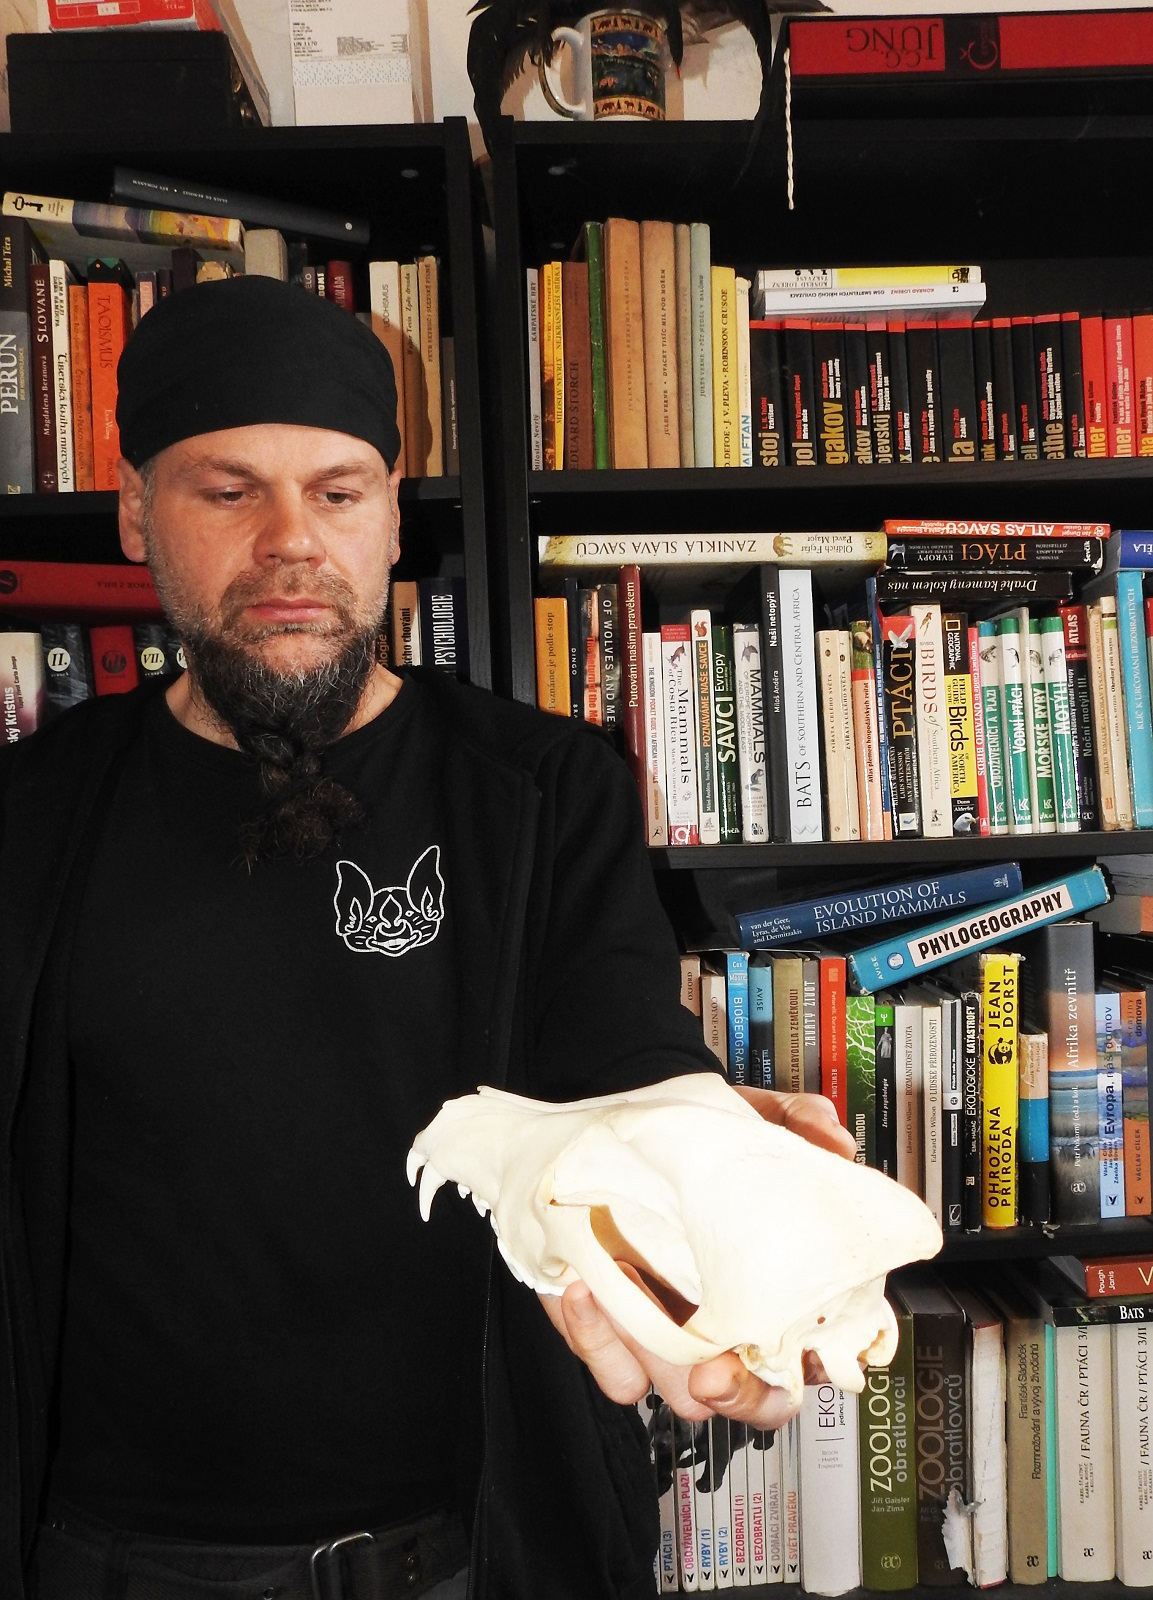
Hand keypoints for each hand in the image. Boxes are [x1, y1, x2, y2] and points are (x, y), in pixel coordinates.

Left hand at [539, 1085, 857, 1428]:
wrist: (619, 1124)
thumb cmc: (701, 1138)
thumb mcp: (751, 1117)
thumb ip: (797, 1120)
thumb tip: (833, 1139)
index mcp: (776, 1287)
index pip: (811, 1357)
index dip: (804, 1368)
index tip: (789, 1354)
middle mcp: (728, 1322)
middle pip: (756, 1402)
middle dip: (739, 1398)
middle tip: (713, 1373)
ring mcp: (670, 1334)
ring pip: (679, 1394)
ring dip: (659, 1359)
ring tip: (634, 1297)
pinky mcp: (612, 1336)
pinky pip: (614, 1371)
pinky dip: (598, 1341)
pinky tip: (586, 1288)